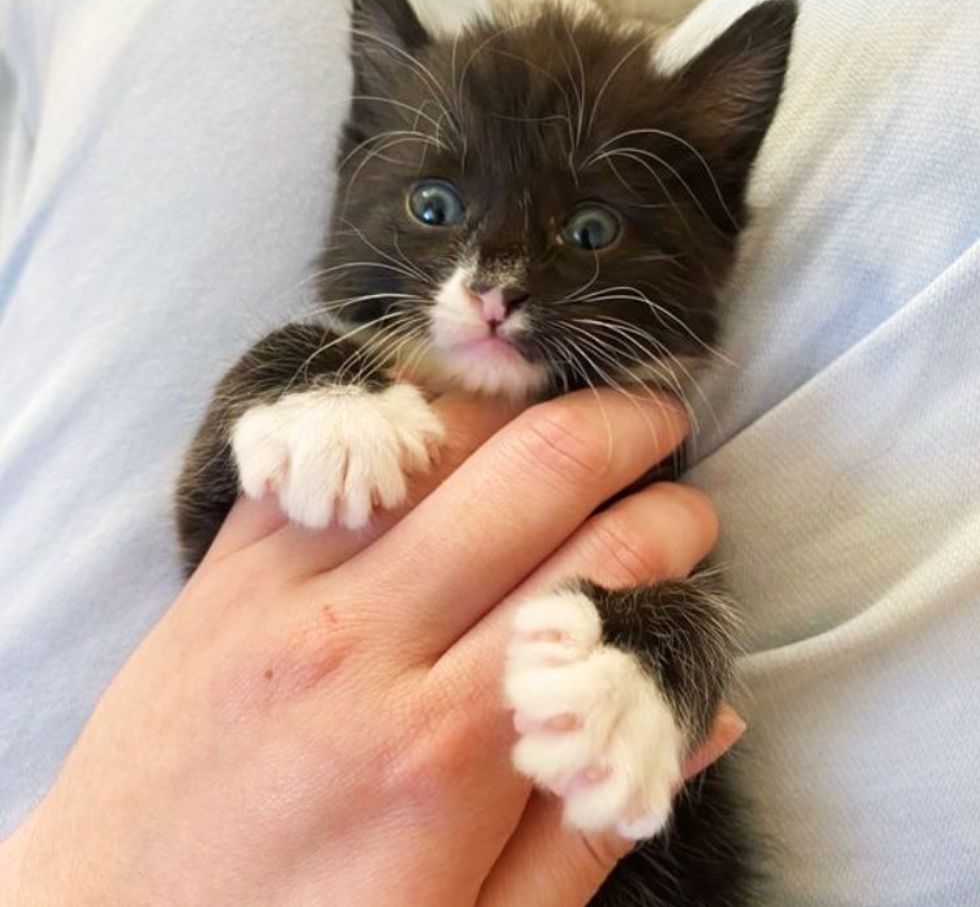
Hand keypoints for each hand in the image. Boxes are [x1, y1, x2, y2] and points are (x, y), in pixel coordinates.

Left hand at [0, 390, 741, 906]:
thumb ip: (594, 821)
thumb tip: (705, 707)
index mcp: (447, 747)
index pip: (601, 577)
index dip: (671, 530)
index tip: (694, 524)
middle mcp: (365, 640)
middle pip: (531, 470)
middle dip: (622, 428)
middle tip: (661, 423)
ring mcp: (282, 584)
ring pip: (433, 431)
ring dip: (522, 402)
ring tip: (566, 409)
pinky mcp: (227, 561)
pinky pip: (326, 441)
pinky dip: (403, 408)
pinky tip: (449, 414)